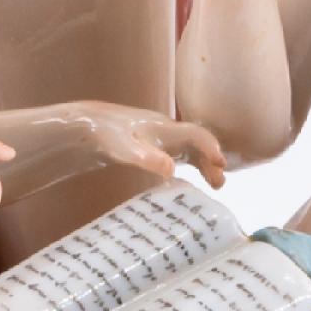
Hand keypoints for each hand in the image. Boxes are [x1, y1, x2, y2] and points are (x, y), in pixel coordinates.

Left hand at [76, 106, 228, 186]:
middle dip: (211, 160)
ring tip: (215, 184)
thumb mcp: (126, 149)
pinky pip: (181, 153)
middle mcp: (168, 130)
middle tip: (219, 183)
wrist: (90, 125)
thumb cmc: (108, 136)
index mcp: (165, 128)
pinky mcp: (155, 144)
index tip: (220, 164)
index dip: (210, 147)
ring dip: (204, 164)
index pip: (195, 134)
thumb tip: (171, 170)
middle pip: (198, 143)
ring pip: (191, 149)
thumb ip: (148, 158)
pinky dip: (191, 164)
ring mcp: (162, 137)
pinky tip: (191, 179)